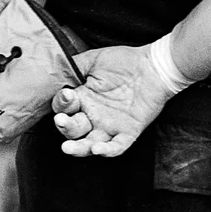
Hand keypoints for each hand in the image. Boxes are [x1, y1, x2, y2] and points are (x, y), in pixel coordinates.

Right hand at [52, 44, 176, 160]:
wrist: (154, 66)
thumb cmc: (125, 61)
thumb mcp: (94, 60)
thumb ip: (74, 66)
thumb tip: (56, 70)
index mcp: (83, 99)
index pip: (63, 108)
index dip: (61, 104)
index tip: (66, 95)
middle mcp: (93, 116)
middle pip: (72, 129)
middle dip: (64, 126)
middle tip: (61, 120)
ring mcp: (109, 126)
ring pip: (89, 144)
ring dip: (78, 148)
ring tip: (68, 148)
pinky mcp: (128, 132)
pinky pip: (117, 147)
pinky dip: (107, 151)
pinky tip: (98, 149)